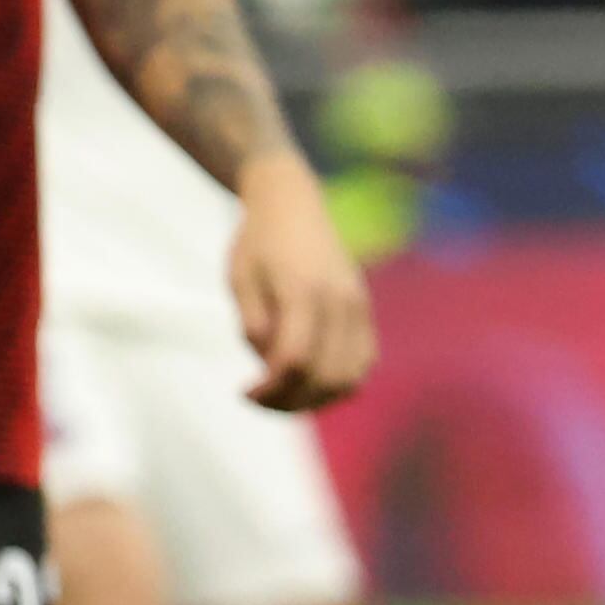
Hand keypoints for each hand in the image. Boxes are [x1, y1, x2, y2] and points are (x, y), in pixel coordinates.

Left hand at [228, 155, 375, 411]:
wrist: (293, 203)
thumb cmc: (258, 242)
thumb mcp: (240, 279)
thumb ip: (253, 324)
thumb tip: (269, 366)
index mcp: (302, 289)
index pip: (294, 361)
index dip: (270, 390)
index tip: (244, 391)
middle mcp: (338, 299)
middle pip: (325, 377)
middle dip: (289, 402)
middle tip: (260, 398)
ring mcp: (357, 305)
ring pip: (350, 377)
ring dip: (316, 398)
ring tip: (284, 393)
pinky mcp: (364, 308)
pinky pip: (363, 362)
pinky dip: (338, 381)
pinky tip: (309, 377)